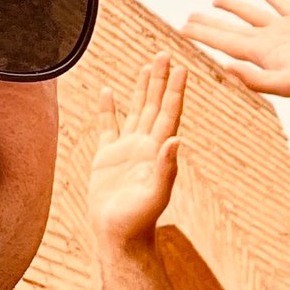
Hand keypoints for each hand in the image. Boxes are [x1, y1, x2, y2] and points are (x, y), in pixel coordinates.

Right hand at [89, 54, 184, 251]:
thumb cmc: (138, 220)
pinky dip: (108, 108)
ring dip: (142, 89)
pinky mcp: (108, 157)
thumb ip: (166, 168)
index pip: (169, 113)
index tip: (181, 67)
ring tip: (146, 66)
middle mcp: (145, 145)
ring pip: (136, 111)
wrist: (119, 235)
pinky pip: (108, 126)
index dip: (175, 90)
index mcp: (158, 151)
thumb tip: (176, 140)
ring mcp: (127, 149)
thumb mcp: (155, 194)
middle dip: (160, 80)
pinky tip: (108, 91)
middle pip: (155, 105)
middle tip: (164, 54)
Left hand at [184, 0, 289, 110]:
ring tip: (216, 1)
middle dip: (209, 24)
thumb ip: (255, 79)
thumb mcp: (286, 84)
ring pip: (252, 14)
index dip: (201, 34)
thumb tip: (225, 68)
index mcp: (261, 55)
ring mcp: (285, 30)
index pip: (223, 42)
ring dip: (233, 8)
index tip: (181, 29)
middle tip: (189, 18)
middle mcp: (269, 41)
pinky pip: (280, 4)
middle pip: (231, 29)